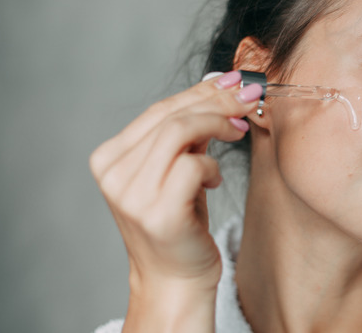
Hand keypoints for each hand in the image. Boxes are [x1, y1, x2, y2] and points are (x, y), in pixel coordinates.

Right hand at [90, 70, 260, 330]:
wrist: (175, 279)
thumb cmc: (180, 221)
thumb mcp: (176, 168)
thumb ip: (189, 131)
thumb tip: (223, 82)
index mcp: (109, 157)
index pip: (160, 109)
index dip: (201, 91)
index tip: (235, 82)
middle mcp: (114, 173)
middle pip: (171, 115)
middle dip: (218, 101)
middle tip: (252, 97)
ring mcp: (131, 195)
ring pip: (180, 132)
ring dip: (219, 124)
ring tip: (239, 131)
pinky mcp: (157, 214)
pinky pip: (192, 165)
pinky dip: (212, 166)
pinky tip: (215, 181)